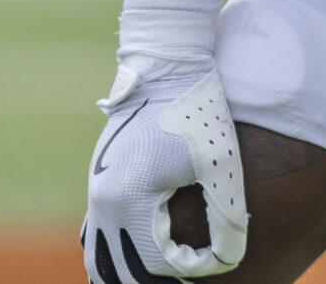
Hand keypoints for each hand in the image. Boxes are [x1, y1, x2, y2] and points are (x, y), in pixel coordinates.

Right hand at [83, 52, 248, 280]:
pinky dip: (115, 253)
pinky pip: (96, 234)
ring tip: (163, 276)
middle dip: (155, 280)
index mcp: (128, 201)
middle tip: (189, 277)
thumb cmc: (198, 110)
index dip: (193, 268)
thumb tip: (229, 262)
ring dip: (127, 274)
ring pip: (99, 258)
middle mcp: (103, 201)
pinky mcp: (101, 179)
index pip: (157, 264)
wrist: (167, 63)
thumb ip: (227, 219)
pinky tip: (141, 253)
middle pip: (119, 272)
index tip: (222, 254)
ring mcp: (96, 190)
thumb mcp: (222, 164)